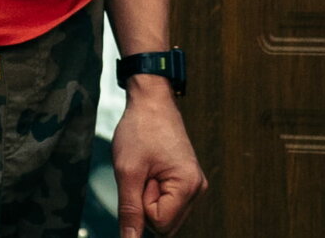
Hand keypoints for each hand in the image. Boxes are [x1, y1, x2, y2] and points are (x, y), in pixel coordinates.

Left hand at [110, 87, 206, 236]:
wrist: (151, 100)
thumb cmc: (140, 129)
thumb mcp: (128, 170)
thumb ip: (130, 211)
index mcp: (188, 186)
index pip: (159, 224)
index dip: (142, 203)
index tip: (143, 175)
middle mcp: (197, 189)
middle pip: (164, 224)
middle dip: (146, 203)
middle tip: (144, 172)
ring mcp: (192, 186)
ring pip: (163, 215)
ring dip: (148, 197)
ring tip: (148, 168)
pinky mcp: (185, 182)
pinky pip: (165, 202)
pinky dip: (152, 191)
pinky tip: (152, 169)